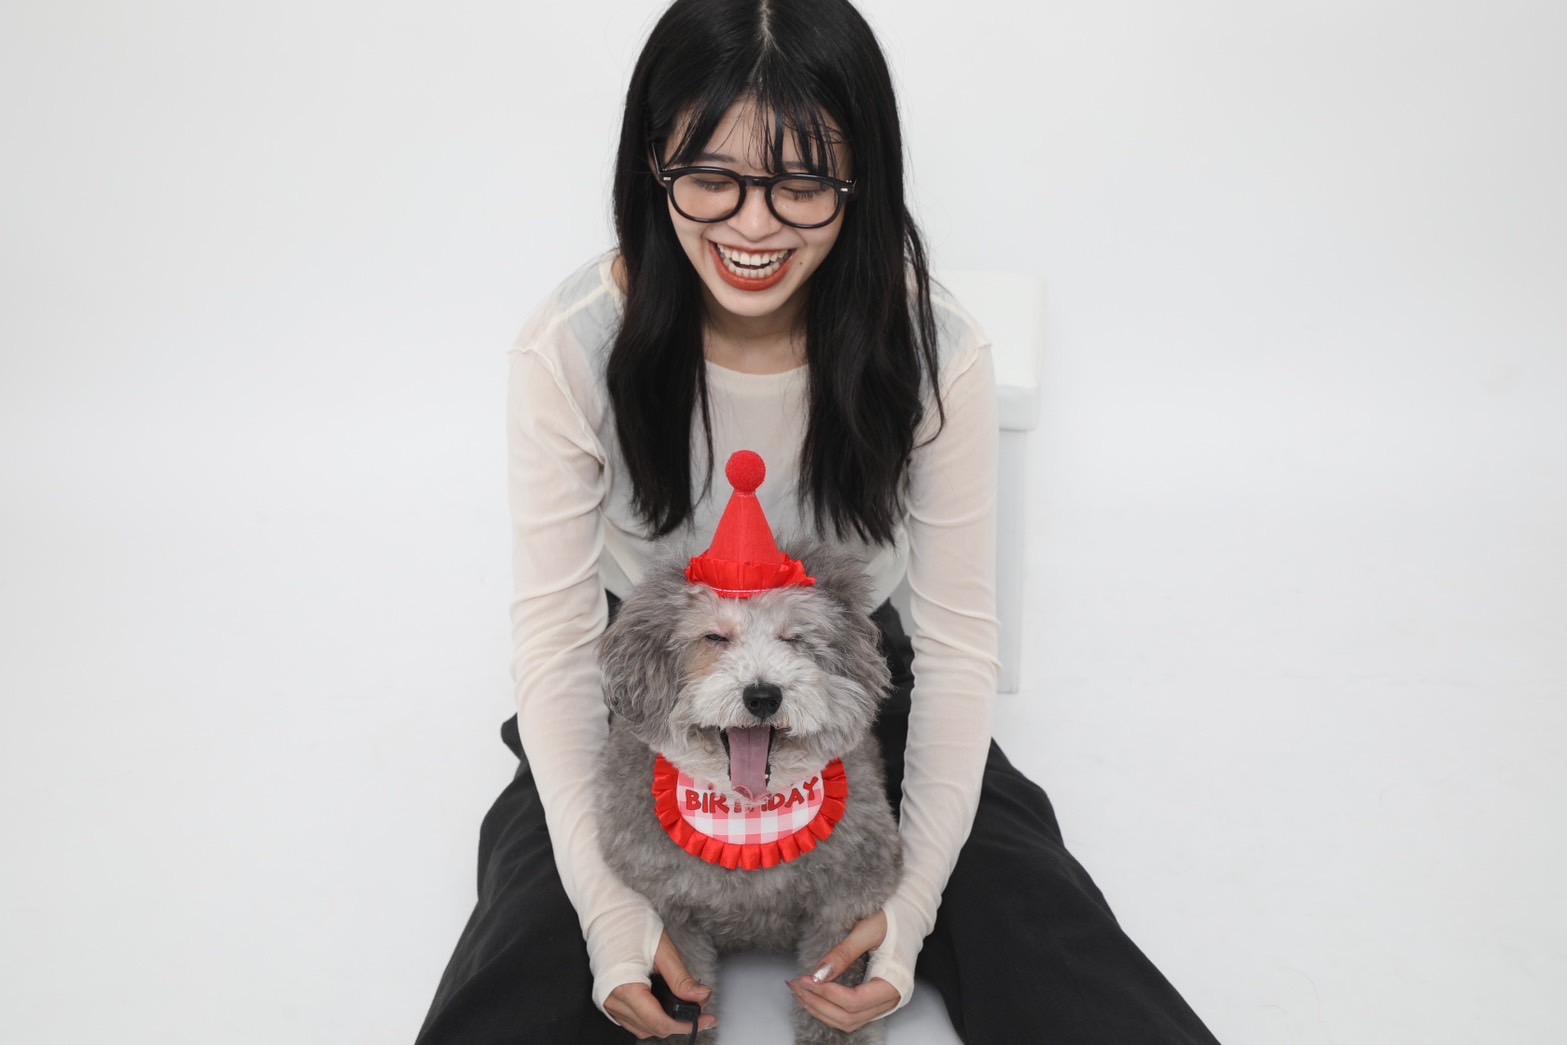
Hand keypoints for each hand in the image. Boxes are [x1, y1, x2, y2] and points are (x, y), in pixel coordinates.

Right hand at [604, 932, 717, 1039]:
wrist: (606, 912)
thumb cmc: (630, 924)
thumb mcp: (663, 950)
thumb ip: (681, 979)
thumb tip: (701, 997)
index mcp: (625, 987)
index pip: (659, 1022)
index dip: (685, 1024)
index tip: (706, 1020)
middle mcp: (612, 1000)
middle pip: (653, 1029)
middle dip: (679, 1022)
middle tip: (699, 1005)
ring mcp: (607, 1002)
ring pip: (643, 1028)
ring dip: (665, 1022)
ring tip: (682, 1003)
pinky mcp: (608, 1000)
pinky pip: (632, 1020)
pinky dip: (650, 1017)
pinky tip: (663, 1003)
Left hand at [787, 911, 900, 1031]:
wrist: (908, 918)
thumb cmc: (892, 920)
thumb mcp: (866, 930)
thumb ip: (843, 953)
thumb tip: (819, 975)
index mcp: (894, 982)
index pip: (854, 1001)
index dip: (827, 993)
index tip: (805, 979)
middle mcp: (893, 999)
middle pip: (849, 1017)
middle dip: (818, 1004)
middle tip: (797, 985)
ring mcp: (885, 1004)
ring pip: (849, 1022)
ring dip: (821, 1010)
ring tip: (800, 992)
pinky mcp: (876, 1002)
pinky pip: (851, 1016)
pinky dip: (830, 1010)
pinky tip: (814, 997)